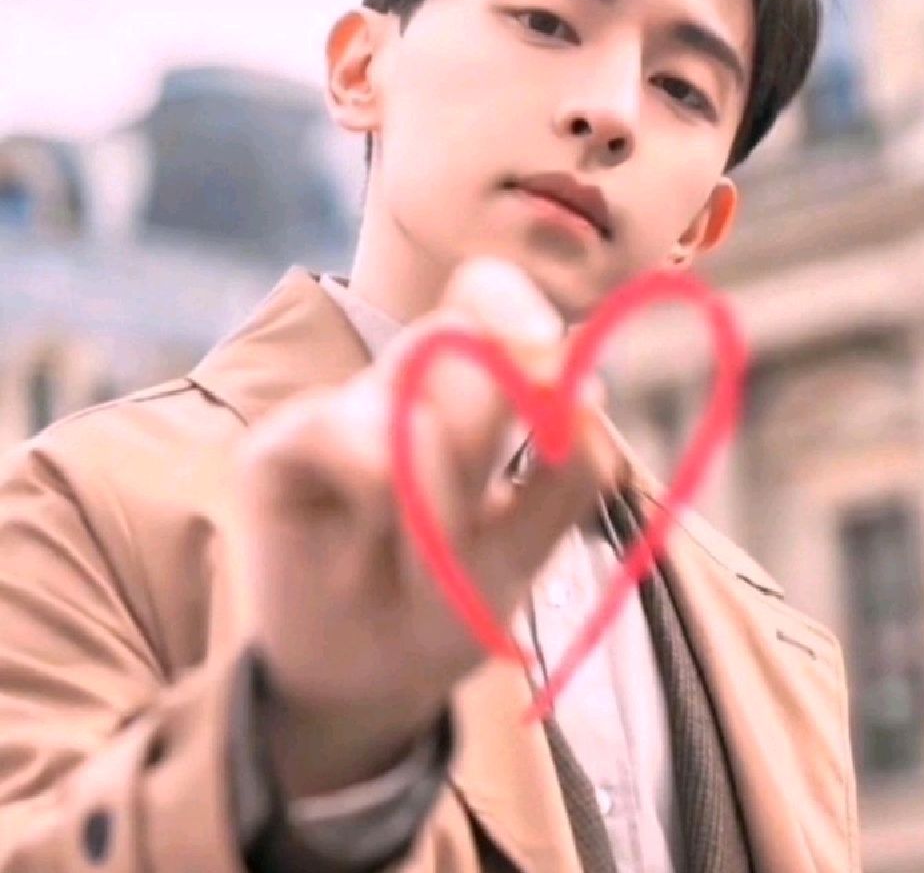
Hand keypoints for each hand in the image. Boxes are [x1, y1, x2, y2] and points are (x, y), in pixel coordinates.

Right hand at [235, 257, 619, 795]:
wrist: (360, 678)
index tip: (550, 358)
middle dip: (489, 433)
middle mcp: (400, 386)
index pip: (486, 300)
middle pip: (458, 341)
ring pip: (412, 403)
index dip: (516, 308)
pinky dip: (376, 508)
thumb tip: (588, 392)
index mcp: (463, 392)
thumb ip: (562, 478)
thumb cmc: (444, 604)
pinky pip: (347, 438)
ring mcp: (338, 408)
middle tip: (478, 517)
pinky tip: (358, 556)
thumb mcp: (521, 551)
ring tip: (414, 567)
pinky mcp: (279, 443)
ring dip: (438, 507)